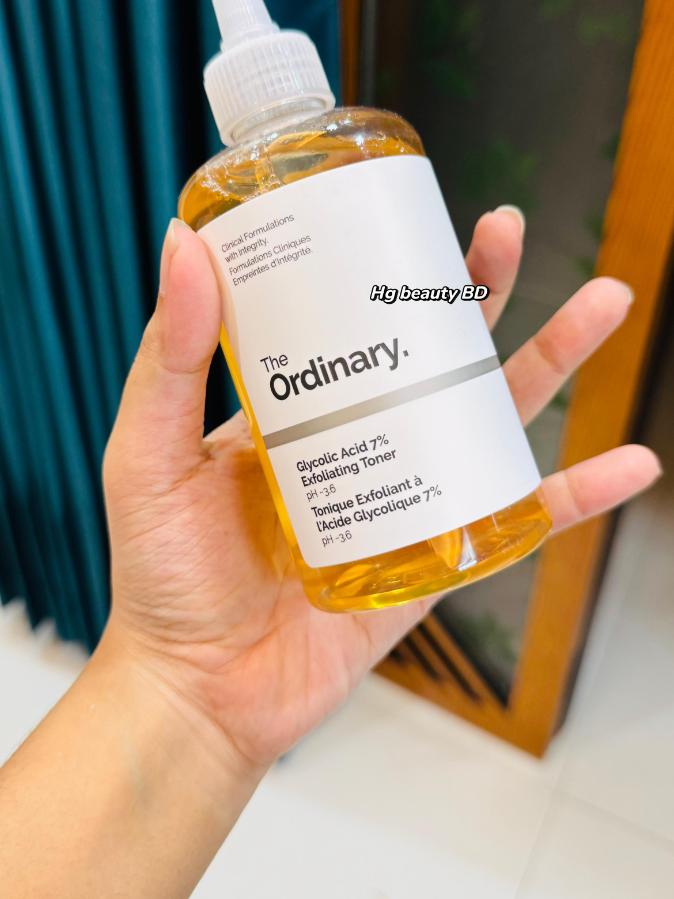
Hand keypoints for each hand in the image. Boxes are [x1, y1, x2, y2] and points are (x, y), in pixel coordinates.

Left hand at [102, 208, 659, 772]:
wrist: (198, 690)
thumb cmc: (162, 576)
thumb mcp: (149, 453)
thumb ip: (170, 359)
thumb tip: (183, 247)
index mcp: (296, 404)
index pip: (352, 314)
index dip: (384, 263)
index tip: (407, 208)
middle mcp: (357, 437)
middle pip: (435, 350)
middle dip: (480, 289)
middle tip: (506, 229)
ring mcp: (404, 493)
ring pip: (489, 417)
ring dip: (553, 360)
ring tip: (604, 302)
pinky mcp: (436, 559)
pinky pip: (517, 522)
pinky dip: (576, 498)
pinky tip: (630, 465)